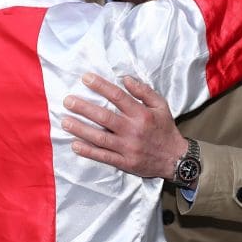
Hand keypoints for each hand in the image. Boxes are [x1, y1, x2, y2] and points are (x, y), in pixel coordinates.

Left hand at [61, 73, 186, 180]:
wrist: (175, 158)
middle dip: (84, 108)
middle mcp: (133, 130)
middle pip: (104, 117)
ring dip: (81, 129)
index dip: (100, 86)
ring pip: (100, 137)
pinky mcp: (125, 162)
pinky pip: (103, 156)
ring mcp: (128, 147)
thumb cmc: (165, 129)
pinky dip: (88, 151)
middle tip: (68, 101)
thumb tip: (125, 79)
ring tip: (65, 121)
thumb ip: (143, 91)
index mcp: (141, 113)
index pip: (117, 96)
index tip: (86, 78)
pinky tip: (75, 145)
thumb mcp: (161, 105)